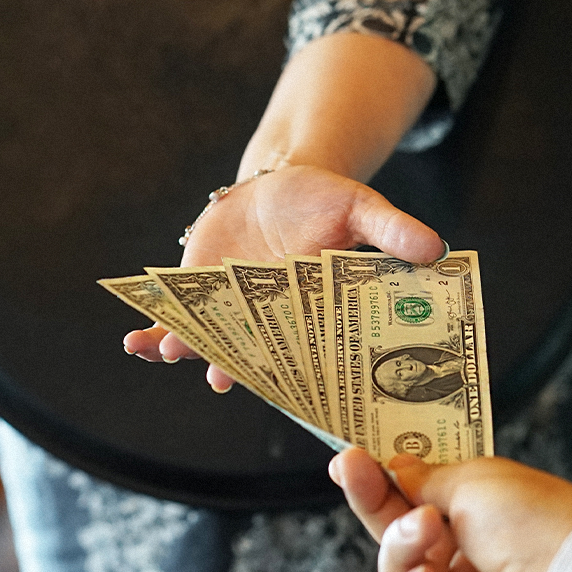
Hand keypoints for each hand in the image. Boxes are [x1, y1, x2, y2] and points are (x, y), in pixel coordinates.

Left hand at [121, 164, 443, 390]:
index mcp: (312, 312)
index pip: (306, 349)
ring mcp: (230, 312)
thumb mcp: (362, 208)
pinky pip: (172, 321)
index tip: (284, 384)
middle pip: (251, 352)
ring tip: (169, 349)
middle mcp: (268, 322)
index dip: (294, 370)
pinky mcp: (197, 296)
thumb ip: (392, 231)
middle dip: (234, 365)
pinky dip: (151, 332)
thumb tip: (438, 249)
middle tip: (220, 378)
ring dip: (187, 348)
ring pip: (208, 342)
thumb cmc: (326, 201)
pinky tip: (133, 341)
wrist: (278, 187)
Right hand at [329, 448, 571, 571]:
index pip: (422, 505)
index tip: (351, 459)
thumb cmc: (536, 525)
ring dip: (398, 550)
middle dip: (373, 504)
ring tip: (425, 533)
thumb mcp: (476, 480)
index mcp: (487, 530)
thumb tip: (396, 469)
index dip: (384, 484)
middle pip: (400, 541)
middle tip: (349, 470)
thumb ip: (426, 478)